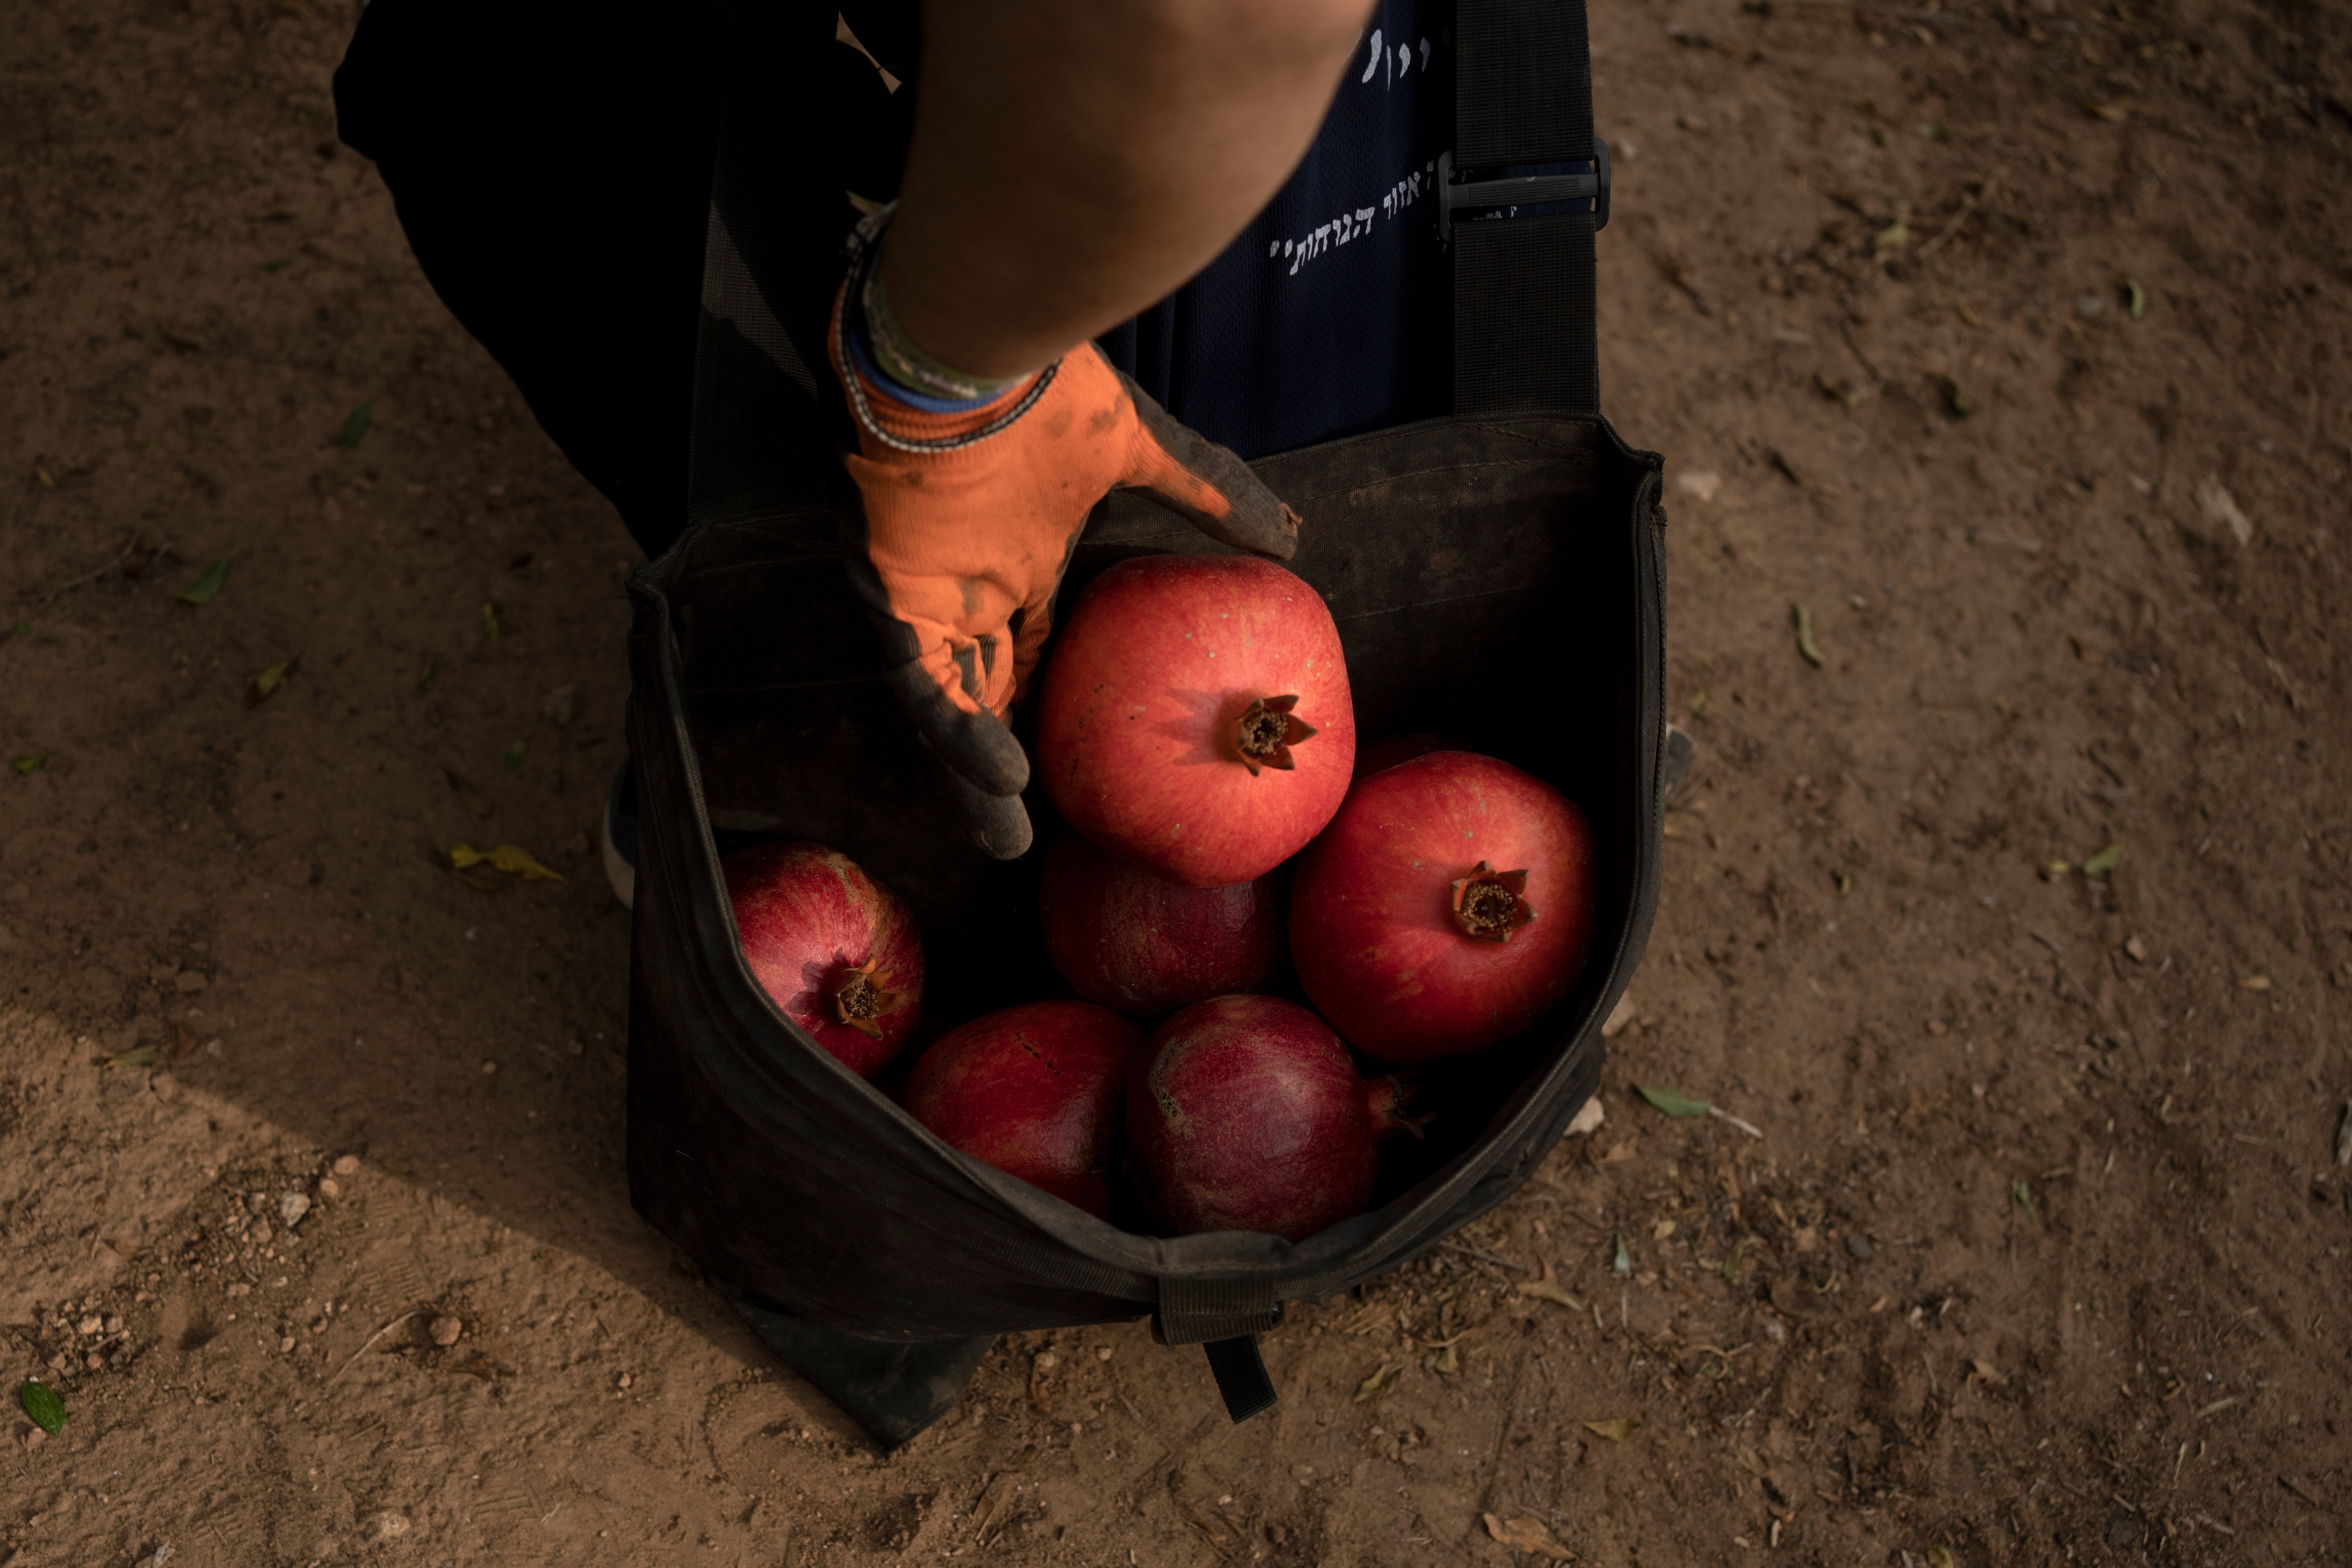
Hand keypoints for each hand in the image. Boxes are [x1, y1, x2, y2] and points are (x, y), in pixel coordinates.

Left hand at [826, 264, 1301, 857]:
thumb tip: (1294, 536)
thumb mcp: (1140, 449)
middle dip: (1006, 760)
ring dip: (976, 772)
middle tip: (1033, 833)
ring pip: (949, 705)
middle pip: (990, 690)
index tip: (1089, 761)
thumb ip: (1208, 493)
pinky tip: (996, 774)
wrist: (967, 343)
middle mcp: (975, 587)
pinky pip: (920, 684)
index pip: (1040, 648)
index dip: (1058, 702)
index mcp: (1024, 559)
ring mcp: (933, 596)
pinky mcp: (897, 596)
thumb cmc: (1045, 386)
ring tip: (1009, 839)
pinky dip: (956, 731)